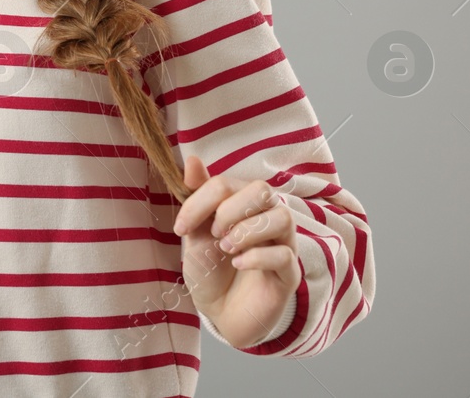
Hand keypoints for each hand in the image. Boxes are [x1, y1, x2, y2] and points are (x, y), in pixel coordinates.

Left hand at [172, 155, 298, 348]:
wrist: (219, 310)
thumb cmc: (210, 267)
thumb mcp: (196, 232)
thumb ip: (196, 197)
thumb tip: (191, 160)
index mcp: (243, 203)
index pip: (226, 183)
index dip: (200, 201)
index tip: (180, 227)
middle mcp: (267, 218)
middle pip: (263, 189)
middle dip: (231, 208)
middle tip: (214, 232)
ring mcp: (282, 245)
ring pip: (282, 217)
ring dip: (247, 230)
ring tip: (226, 249)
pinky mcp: (289, 274)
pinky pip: (285, 255)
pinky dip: (257, 257)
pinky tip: (238, 264)